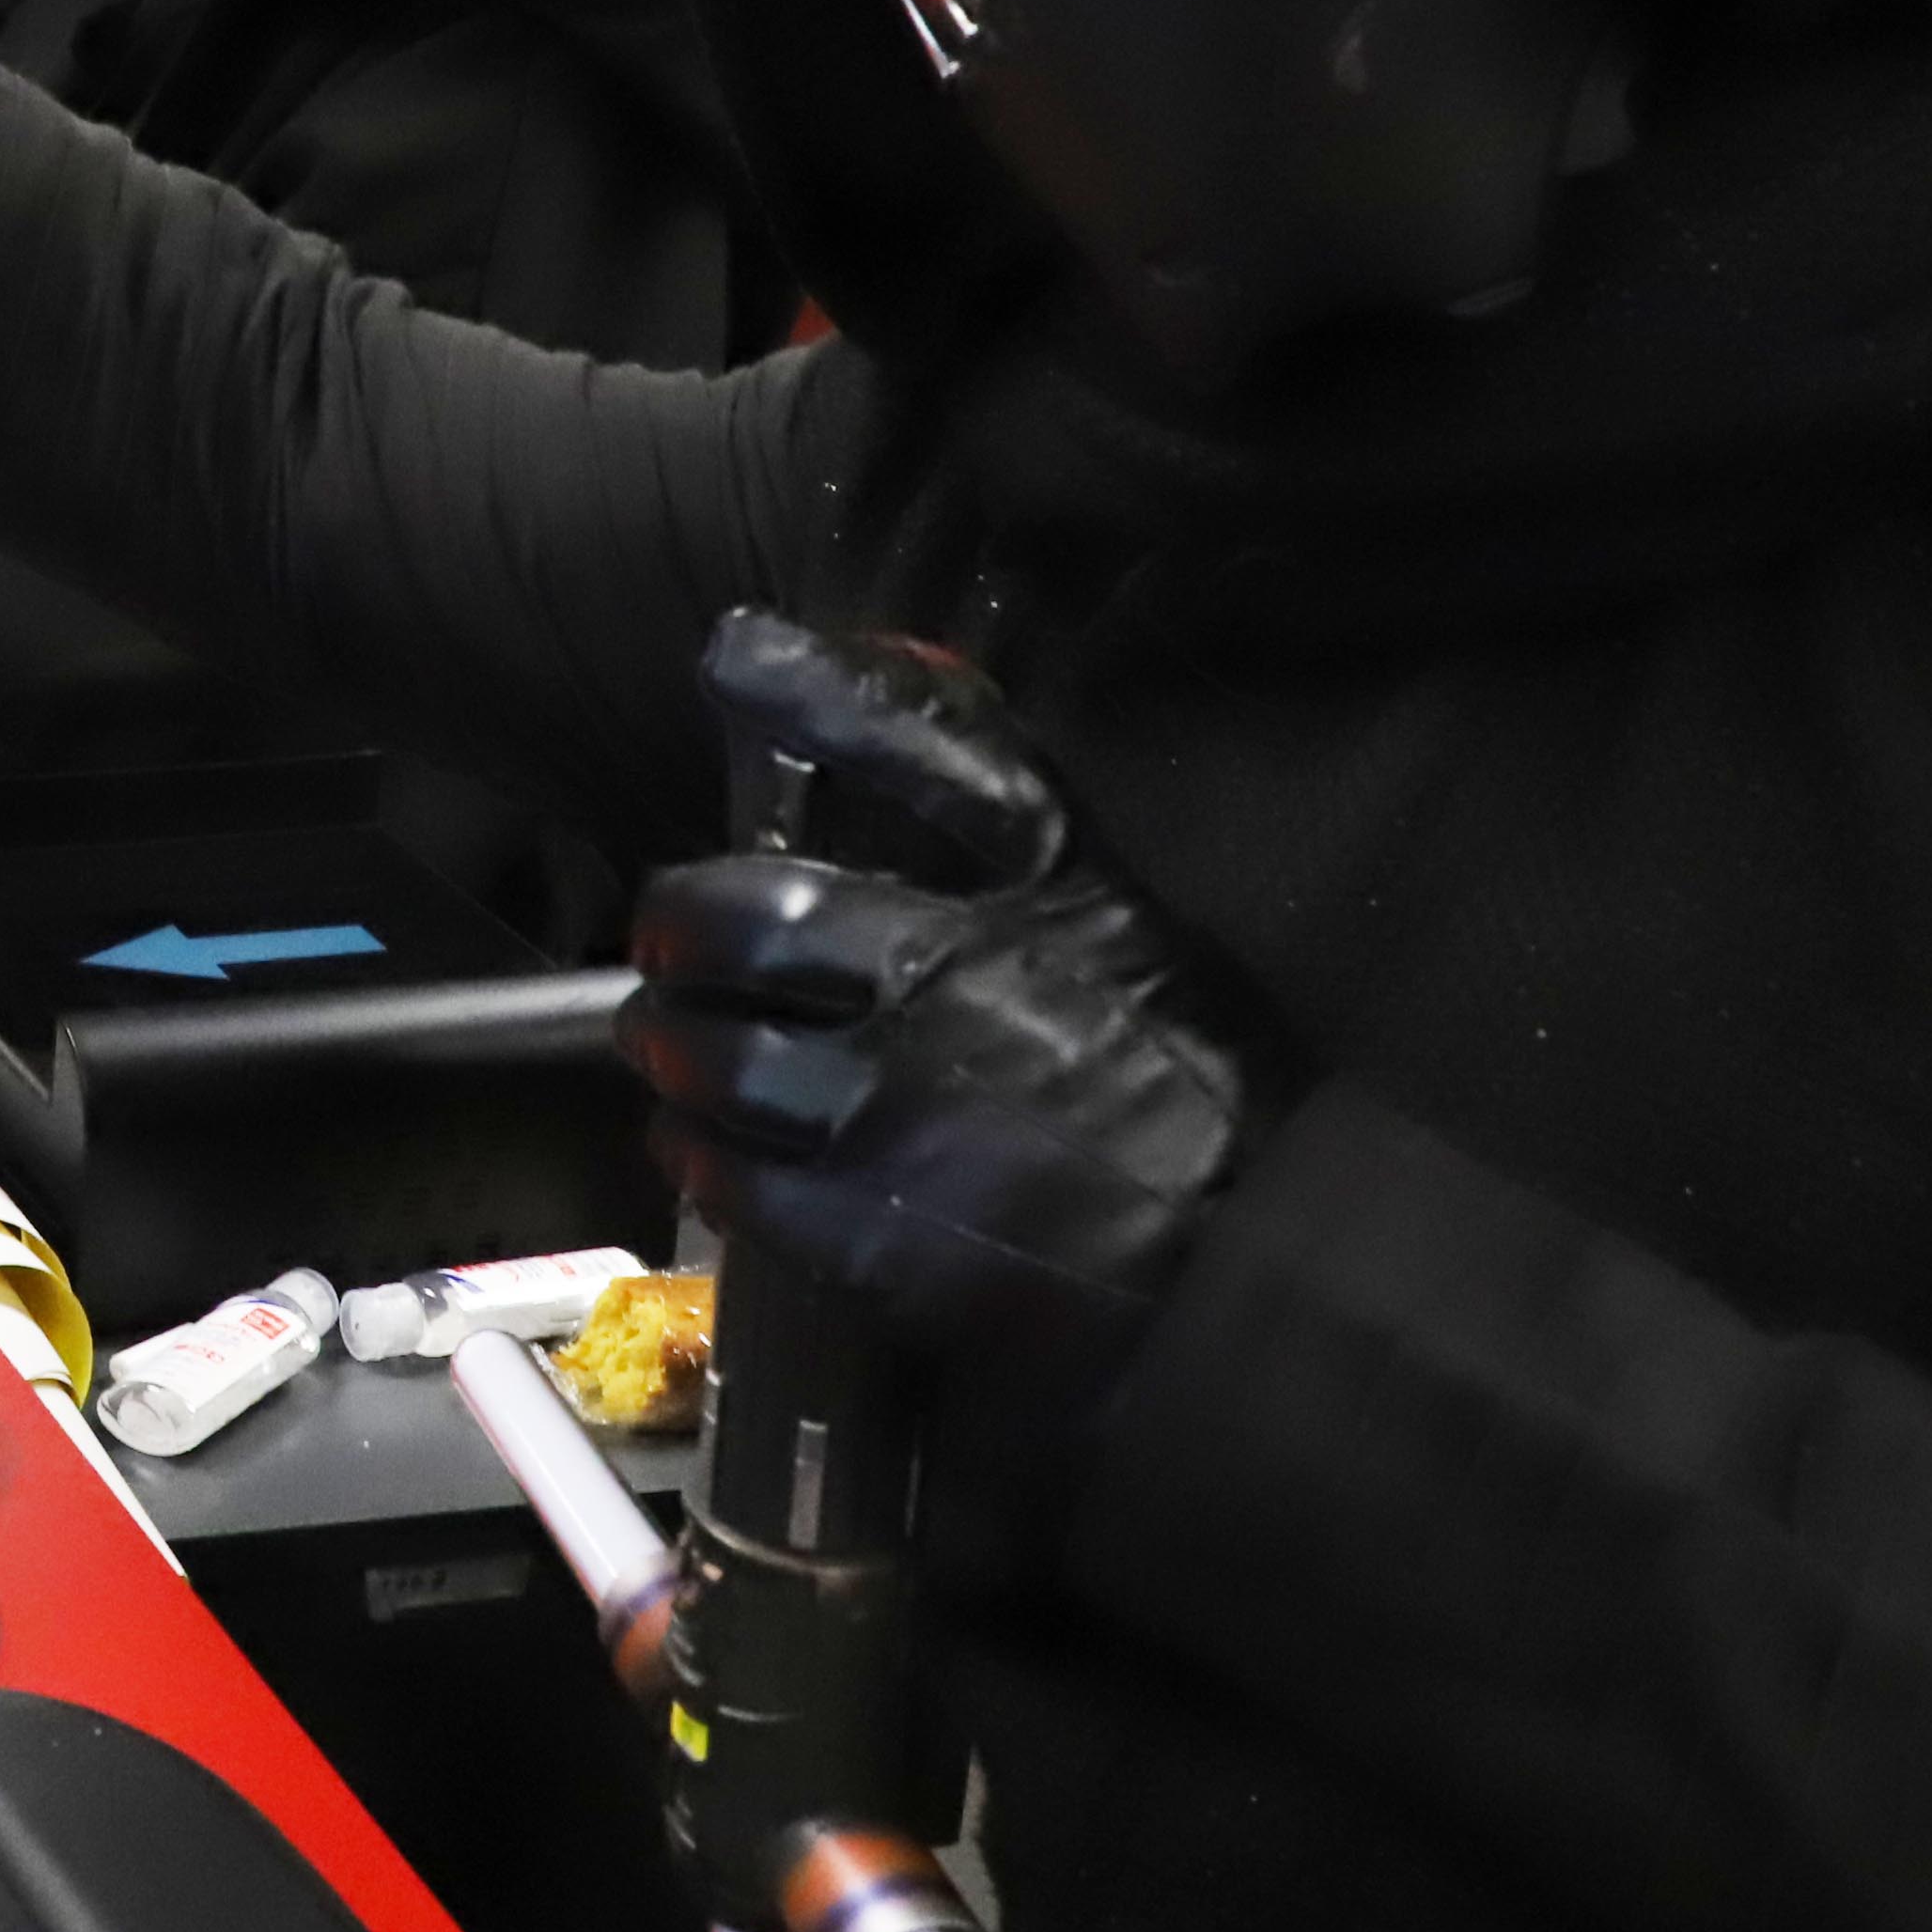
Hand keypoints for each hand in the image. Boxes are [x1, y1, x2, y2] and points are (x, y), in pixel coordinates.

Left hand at [616, 614, 1272, 1409]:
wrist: (1262, 1278)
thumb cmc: (1215, 1108)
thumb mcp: (1147, 942)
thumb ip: (1032, 863)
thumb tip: (925, 740)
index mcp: (1053, 894)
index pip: (924, 749)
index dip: (816, 689)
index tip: (736, 654)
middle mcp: (960, 979)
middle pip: (754, 910)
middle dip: (683, 920)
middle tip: (669, 935)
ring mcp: (902, 1107)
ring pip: (716, 1050)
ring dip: (670, 1040)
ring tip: (670, 1043)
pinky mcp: (871, 1227)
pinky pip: (729, 1171)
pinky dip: (694, 1147)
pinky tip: (698, 1139)